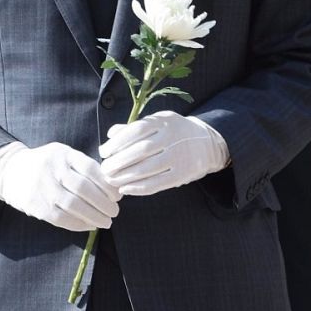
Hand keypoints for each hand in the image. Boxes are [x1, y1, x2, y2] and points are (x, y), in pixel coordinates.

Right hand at [0, 142, 119, 231]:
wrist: (10, 171)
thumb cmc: (47, 164)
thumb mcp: (63, 155)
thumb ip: (84, 166)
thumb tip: (112, 186)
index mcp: (63, 154)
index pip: (90, 169)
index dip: (107, 184)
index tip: (118, 195)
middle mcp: (52, 169)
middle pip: (84, 189)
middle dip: (104, 203)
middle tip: (115, 212)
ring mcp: (42, 188)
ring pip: (73, 206)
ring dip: (94, 217)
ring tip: (106, 222)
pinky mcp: (36, 206)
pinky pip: (61, 218)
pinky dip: (79, 224)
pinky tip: (89, 226)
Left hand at [99, 111, 228, 195]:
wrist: (207, 144)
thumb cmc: (175, 132)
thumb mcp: (159, 121)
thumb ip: (135, 127)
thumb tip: (111, 134)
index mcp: (164, 121)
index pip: (136, 130)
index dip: (117, 142)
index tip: (103, 151)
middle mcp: (173, 137)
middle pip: (140, 150)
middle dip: (118, 162)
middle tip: (105, 169)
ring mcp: (179, 156)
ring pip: (148, 169)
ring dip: (125, 176)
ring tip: (111, 180)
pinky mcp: (183, 174)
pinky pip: (157, 184)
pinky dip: (138, 188)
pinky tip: (125, 189)